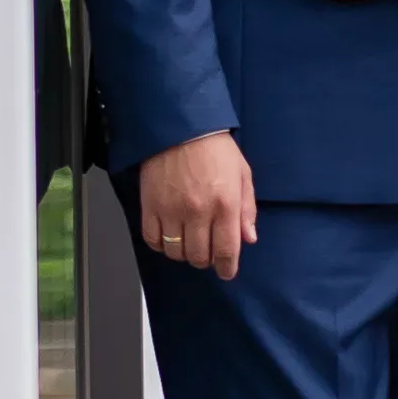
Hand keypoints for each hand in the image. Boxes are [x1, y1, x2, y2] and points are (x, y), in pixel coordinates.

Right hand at [131, 130, 256, 278]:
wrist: (180, 127)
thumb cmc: (215, 148)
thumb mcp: (242, 174)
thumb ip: (247, 209)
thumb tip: (248, 238)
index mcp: (225, 205)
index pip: (226, 251)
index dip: (226, 268)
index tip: (226, 272)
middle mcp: (198, 212)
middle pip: (199, 256)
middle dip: (205, 260)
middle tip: (207, 252)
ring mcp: (171, 210)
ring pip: (175, 252)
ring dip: (183, 254)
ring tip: (187, 243)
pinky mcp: (149, 206)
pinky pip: (152, 239)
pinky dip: (160, 244)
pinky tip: (167, 236)